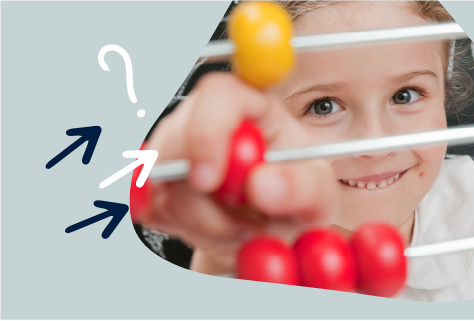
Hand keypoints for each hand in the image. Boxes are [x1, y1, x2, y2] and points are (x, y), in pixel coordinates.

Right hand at [141, 72, 338, 274]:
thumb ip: (302, 188)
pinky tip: (218, 229)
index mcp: (258, 107)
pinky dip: (184, 227)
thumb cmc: (298, 200)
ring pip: (160, 176)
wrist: (272, 232)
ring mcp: (181, 145)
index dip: (208, 129)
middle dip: (200, 194)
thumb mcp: (319, 197)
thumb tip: (262, 183)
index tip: (210, 180)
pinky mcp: (159, 177)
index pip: (221, 94)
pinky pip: (152, 202)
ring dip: (200, 219)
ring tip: (242, 229)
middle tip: (241, 227)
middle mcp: (213, 117)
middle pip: (178, 135)